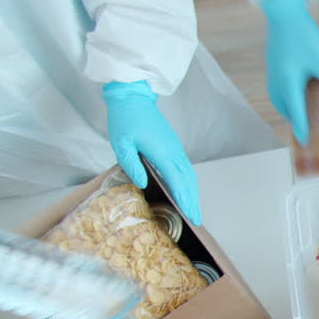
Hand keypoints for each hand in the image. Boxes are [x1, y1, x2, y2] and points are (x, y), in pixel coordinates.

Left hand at [102, 81, 201, 225]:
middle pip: (188, 182)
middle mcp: (173, 153)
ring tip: (194, 209)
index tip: (191, 216)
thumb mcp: (121, 144)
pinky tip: (187, 191)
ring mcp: (176, 150)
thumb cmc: (125, 119)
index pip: (177, 182)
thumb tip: (144, 184)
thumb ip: (132, 165)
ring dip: (193, 194)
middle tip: (197, 220)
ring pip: (189, 176)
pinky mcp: (173, 147)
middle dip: (193, 202)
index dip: (185, 201)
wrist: (133, 98)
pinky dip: (189, 183)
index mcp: (162, 154)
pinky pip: (185, 169)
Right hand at [262, 0, 318, 144]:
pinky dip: (286, 96)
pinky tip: (297, 92)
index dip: (301, 127)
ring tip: (301, 112)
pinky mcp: (273, 66)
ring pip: (279, 98)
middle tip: (306, 128)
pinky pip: (278, 88)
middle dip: (294, 119)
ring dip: (289, 107)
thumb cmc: (302, 36)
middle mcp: (277, 81)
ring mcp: (273, 73)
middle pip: (284, 107)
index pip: (295, 111)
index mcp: (288, 82)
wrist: (284, 15)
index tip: (304, 141)